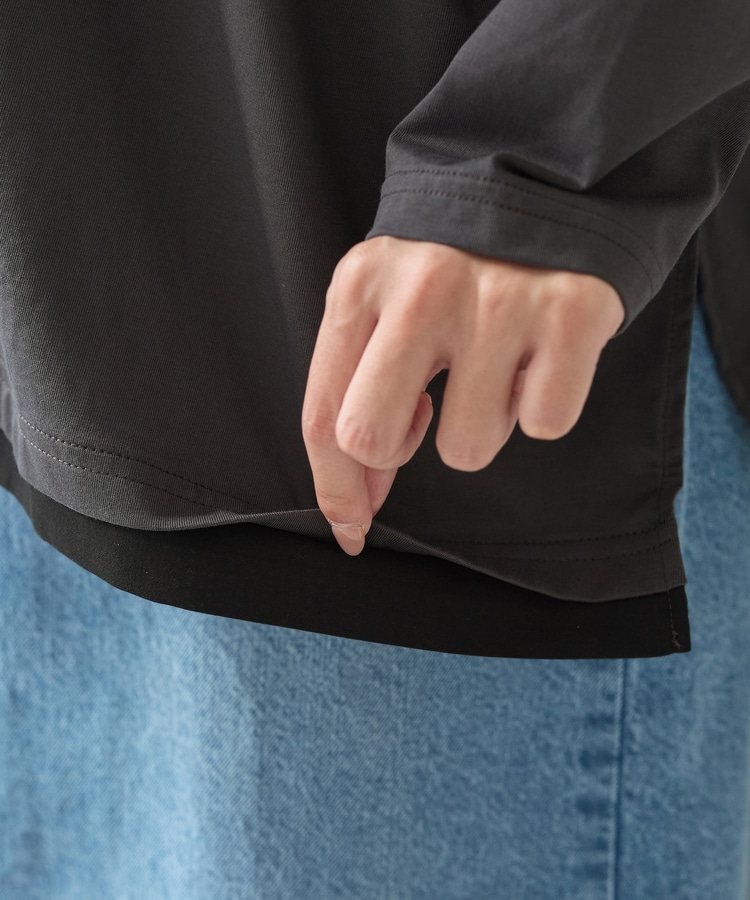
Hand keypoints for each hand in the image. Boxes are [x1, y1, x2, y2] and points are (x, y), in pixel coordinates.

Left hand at [301, 235, 624, 554]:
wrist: (543, 178)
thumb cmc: (452, 261)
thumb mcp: (385, 300)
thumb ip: (359, 387)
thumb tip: (359, 501)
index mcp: (361, 286)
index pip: (324, 417)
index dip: (334, 489)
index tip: (351, 525)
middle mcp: (422, 289)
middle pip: (371, 439)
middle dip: (396, 454)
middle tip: (429, 415)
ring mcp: (499, 300)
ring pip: (467, 448)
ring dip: (483, 424)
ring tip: (496, 366)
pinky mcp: (571, 312)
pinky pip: (545, 425)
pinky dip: (543, 405)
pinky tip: (539, 356)